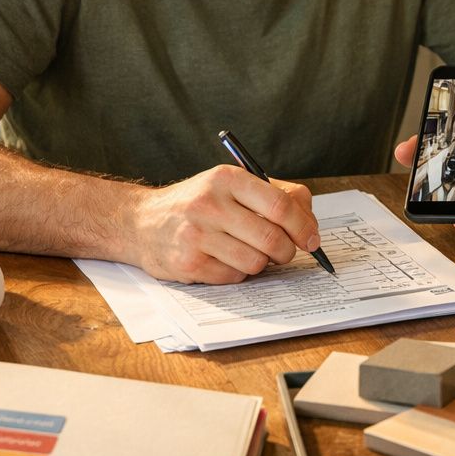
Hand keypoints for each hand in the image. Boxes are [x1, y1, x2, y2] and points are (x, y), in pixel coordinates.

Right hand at [125, 165, 320, 283]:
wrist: (142, 222)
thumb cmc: (198, 204)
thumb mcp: (232, 186)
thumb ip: (275, 196)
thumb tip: (311, 225)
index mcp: (227, 178)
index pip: (280, 204)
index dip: (304, 226)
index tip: (312, 240)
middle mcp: (210, 204)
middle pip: (272, 238)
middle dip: (287, 252)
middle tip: (285, 253)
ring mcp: (197, 235)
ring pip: (255, 262)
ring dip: (260, 263)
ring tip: (248, 252)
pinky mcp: (188, 263)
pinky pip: (234, 277)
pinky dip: (237, 273)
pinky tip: (224, 259)